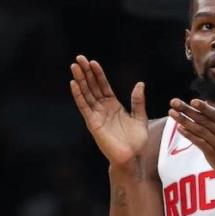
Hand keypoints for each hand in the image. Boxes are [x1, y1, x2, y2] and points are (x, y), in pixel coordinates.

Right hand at [70, 55, 148, 171]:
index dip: (98, 74)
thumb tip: (140, 84)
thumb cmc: (136, 142)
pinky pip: (84, 107)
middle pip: (92, 87)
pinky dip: (79, 95)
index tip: (93, 62)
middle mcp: (103, 109)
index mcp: (113, 106)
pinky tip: (74, 84)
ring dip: (80, 80)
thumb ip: (138, 101)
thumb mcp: (140, 118)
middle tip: (79, 58)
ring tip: (74, 66)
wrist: (132, 158)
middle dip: (86, 72)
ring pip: (86, 94)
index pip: (103, 86)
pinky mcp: (93, 123)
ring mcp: (97, 116)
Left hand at [168, 94, 214, 184]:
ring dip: (184, 121)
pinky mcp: (214, 155)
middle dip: (188, 110)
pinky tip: (180, 128)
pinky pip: (200, 143)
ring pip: (200, 131)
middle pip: (204, 120)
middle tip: (174, 102)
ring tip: (172, 113)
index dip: (204, 107)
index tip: (192, 101)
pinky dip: (190, 136)